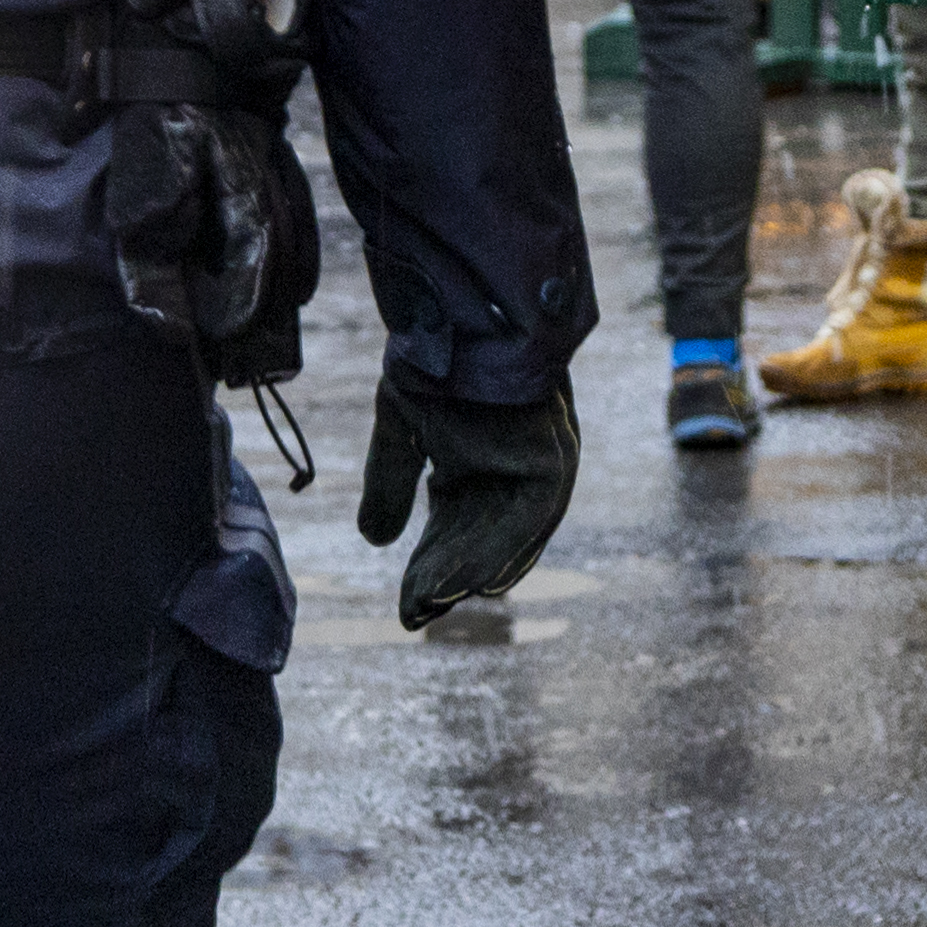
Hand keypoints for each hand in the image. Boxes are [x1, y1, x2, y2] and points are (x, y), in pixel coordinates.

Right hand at [354, 377, 579, 630]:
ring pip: (505, 540)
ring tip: (434, 603)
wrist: (461, 312)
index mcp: (478, 470)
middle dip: (446, 581)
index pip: (452, 535)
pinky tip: (467, 578)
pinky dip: (498, 549)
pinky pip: (527, 519)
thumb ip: (390, 484)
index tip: (407, 609)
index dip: (429, 570)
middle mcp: (511, 476)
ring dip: (469, 575)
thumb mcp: (401, 429)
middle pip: (479, 546)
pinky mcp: (553, 461)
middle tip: (416, 614)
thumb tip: (373, 540)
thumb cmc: (433, 363)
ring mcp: (537, 470)